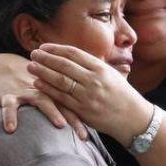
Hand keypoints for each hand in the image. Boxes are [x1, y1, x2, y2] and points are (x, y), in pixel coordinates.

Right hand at [0, 54, 88, 138]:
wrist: (0, 68)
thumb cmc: (28, 82)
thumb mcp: (48, 87)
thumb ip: (66, 97)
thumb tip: (89, 111)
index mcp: (55, 87)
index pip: (76, 101)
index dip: (89, 114)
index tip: (102, 129)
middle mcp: (44, 88)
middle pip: (63, 102)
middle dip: (75, 118)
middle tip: (85, 135)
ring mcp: (26, 90)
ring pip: (41, 100)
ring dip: (51, 111)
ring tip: (60, 125)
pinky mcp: (8, 94)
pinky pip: (9, 106)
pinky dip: (9, 116)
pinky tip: (10, 129)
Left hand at [28, 44, 151, 144]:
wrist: (133, 118)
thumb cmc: (122, 95)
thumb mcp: (112, 74)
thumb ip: (94, 66)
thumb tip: (75, 56)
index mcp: (100, 68)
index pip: (74, 54)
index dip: (56, 49)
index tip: (44, 46)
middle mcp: (94, 80)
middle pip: (64, 65)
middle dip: (46, 58)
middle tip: (33, 53)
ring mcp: (88, 95)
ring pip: (61, 81)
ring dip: (43, 72)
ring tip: (31, 66)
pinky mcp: (83, 110)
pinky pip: (62, 98)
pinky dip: (48, 90)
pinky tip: (38, 83)